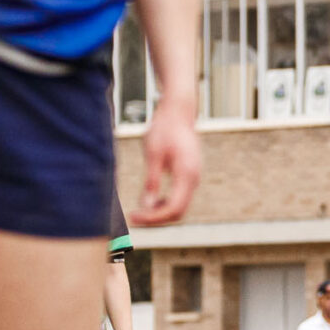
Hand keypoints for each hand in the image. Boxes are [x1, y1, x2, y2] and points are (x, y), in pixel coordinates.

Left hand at [132, 103, 198, 225]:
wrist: (179, 112)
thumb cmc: (165, 128)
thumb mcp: (153, 153)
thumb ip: (151, 180)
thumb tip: (146, 205)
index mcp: (186, 173)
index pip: (173, 208)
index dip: (153, 217)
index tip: (134, 217)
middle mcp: (194, 178)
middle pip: (179, 211)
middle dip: (157, 218)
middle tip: (135, 216)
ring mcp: (194, 177)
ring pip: (181, 206)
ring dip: (161, 211)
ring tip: (140, 208)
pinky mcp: (190, 175)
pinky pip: (181, 197)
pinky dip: (167, 203)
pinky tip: (152, 199)